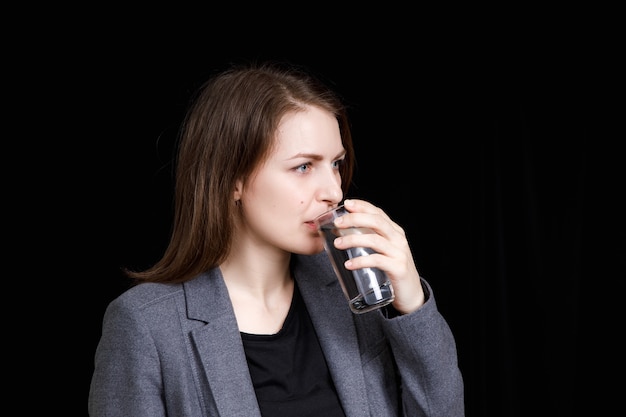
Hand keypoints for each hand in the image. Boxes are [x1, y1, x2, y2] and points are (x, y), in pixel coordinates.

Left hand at [332, 199, 424, 313]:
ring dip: (353, 240)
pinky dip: (361, 261)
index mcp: (395, 232)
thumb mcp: (384, 251)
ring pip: (374, 240)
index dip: (362, 206)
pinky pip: (377, 261)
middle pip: (377, 222)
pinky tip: (349, 264)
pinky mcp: (398, 268)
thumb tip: (341, 233)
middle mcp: (399, 239)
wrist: (411, 294)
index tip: (346, 203)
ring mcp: (399, 253)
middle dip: (355, 219)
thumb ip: (370, 240)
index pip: (378, 213)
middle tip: (337, 223)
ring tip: (337, 243)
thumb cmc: (393, 270)